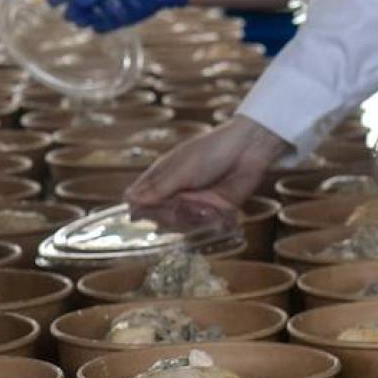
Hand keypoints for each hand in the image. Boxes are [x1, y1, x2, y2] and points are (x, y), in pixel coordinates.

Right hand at [49, 0, 193, 32]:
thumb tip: (79, 1)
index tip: (49, 3)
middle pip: (77, 7)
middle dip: (78, 10)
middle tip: (82, 11)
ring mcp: (106, 9)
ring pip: (89, 19)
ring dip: (95, 16)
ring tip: (113, 4)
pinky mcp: (116, 22)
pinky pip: (102, 28)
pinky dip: (106, 24)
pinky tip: (119, 15)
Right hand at [126, 117, 289, 216]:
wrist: (249, 150)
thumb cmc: (212, 151)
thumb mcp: (182, 169)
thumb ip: (158, 188)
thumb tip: (128, 200)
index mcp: (162, 176)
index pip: (139, 198)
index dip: (139, 209)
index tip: (145, 213)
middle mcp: (175, 192)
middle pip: (159, 217)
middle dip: (169, 216)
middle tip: (182, 204)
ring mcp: (193, 203)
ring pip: (179, 226)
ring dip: (189, 219)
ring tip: (203, 204)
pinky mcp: (212, 213)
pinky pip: (201, 227)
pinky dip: (206, 222)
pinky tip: (214, 210)